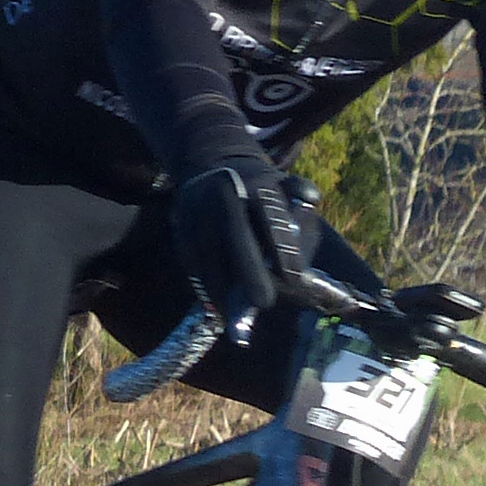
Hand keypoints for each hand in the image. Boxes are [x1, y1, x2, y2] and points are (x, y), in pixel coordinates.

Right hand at [169, 158, 312, 342]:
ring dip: (223, 287)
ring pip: (209, 252)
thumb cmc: (262, 195)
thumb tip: (306, 233)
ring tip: (239, 316)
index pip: (269, 211)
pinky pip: (192, 261)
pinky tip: (218, 307)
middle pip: (234, 232)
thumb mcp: (287, 193)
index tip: (295, 276)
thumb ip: (300, 213)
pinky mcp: (180, 225)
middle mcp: (223, 189)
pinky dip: (205, 286)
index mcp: (256, 180)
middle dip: (250, 270)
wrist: (213, 169)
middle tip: (265, 302)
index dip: (282, 244)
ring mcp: (197, 207)